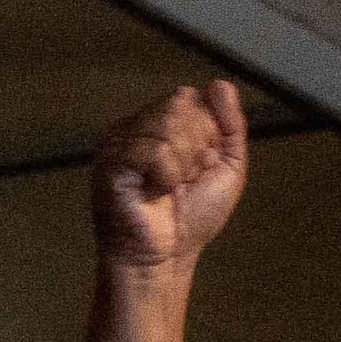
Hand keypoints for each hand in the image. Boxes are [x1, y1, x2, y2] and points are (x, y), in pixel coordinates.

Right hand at [93, 81, 249, 274]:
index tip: (198, 168)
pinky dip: (167, 174)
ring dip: (183, 164)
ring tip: (168, 188)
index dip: (207, 134)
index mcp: (158, 124)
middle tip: (183, 181)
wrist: (166, 258)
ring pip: (168, 125)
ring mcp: (119, 142)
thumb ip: (230, 125)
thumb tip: (219, 83)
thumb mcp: (227, 167)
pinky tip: (155, 191)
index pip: (191, 98)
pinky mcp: (110, 161)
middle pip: (180, 105)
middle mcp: (135, 127)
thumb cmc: (191, 219)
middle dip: (197, 147)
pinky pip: (154, 148)